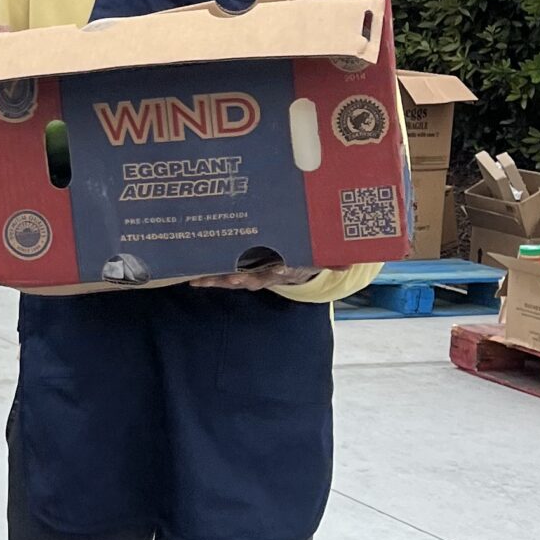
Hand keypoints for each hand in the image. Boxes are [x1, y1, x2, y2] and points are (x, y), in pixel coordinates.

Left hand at [191, 267, 321, 290]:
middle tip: (219, 280)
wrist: (294, 268)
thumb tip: (348, 262)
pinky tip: (192, 276)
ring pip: (231, 278)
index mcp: (282, 271)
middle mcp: (264, 275)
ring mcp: (250, 274)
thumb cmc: (304, 259)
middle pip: (247, 279)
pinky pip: (222, 273)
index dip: (266, 274)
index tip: (257, 275)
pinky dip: (209, 275)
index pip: (275, 273)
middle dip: (233, 280)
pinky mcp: (239, 270)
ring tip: (196, 280)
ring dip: (214, 279)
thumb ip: (330, 261)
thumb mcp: (318, 260)